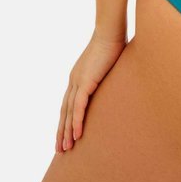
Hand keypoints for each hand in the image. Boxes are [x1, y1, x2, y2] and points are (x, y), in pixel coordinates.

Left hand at [56, 31, 126, 152]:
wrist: (110, 32)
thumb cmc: (114, 43)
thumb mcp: (110, 64)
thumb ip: (110, 74)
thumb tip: (121, 79)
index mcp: (78, 77)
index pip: (68, 103)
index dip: (66, 120)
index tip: (65, 134)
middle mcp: (74, 81)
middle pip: (64, 111)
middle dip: (61, 131)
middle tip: (60, 149)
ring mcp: (78, 81)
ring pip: (68, 112)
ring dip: (66, 131)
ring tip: (65, 148)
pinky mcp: (85, 82)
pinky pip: (78, 107)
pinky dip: (76, 121)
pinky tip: (76, 135)